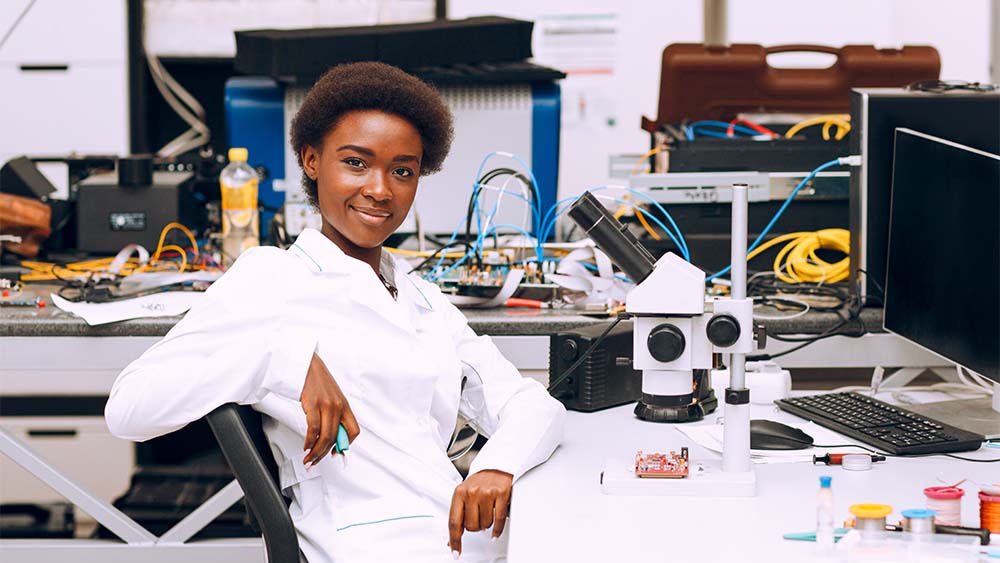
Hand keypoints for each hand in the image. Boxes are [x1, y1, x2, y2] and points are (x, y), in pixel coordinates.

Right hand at [299, 352, 359, 467]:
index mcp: (345, 406)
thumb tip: (330, 436)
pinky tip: (305, 446)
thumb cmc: (317, 382)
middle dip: (325, 454)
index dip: (346, 445)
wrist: (306, 366)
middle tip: (315, 462)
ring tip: (309, 459)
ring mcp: (326, 406)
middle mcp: (338, 407)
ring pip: (325, 437)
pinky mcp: (313, 404)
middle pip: (336, 438)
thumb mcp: (331, 398)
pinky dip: (309, 441)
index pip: (354, 431)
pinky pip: (313, 429)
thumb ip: (333, 415)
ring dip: (316, 452)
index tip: (335, 453)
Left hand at [448, 469, 512, 556]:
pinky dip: (497, 530)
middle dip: (475, 527)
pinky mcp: (501, 494)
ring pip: (485, 524)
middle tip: (478, 519)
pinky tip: (495, 532)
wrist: (496, 466)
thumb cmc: (479, 482)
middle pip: (471, 526)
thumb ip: (458, 516)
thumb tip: (451, 540)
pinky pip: (499, 520)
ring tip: (487, 513)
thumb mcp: (463, 495)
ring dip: (487, 524)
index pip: (454, 522)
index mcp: (459, 493)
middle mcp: (472, 492)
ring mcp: (487, 493)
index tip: (455, 552)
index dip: (454, 540)